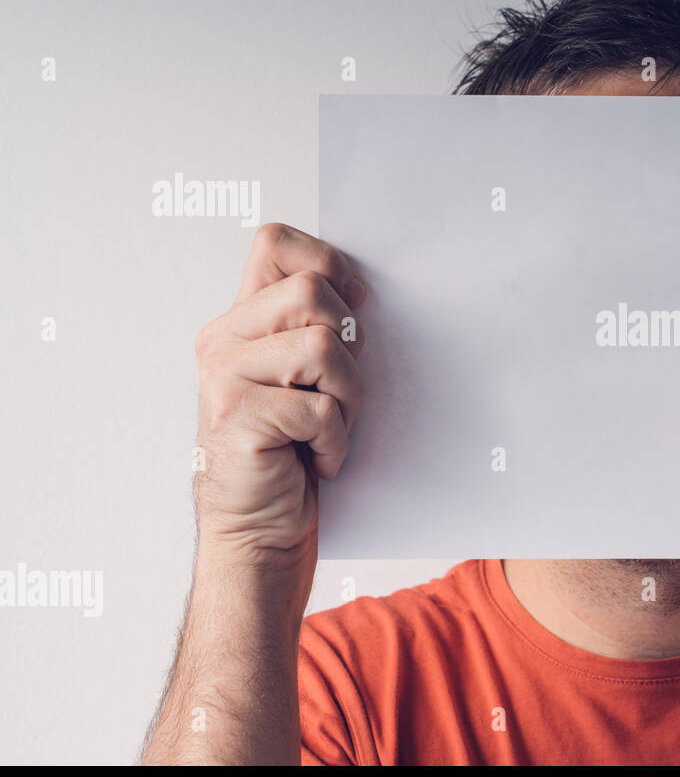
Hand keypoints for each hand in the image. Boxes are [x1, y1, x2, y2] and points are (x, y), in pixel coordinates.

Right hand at [193, 223, 366, 564]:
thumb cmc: (294, 454)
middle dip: (349, 347)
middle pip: (313, 292)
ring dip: (347, 399)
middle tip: (335, 395)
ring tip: (326, 431)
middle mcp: (223, 339)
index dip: (328, 263)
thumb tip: (359, 287)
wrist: (260, 533)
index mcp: (242, 321)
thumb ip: (317, 326)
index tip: (354, 308)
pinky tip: (314, 460)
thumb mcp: (309, 378)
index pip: (276, 243)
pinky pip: (321, 408)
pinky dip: (335, 442)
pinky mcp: (237, 416)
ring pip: (322, 346)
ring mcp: (224, 376)